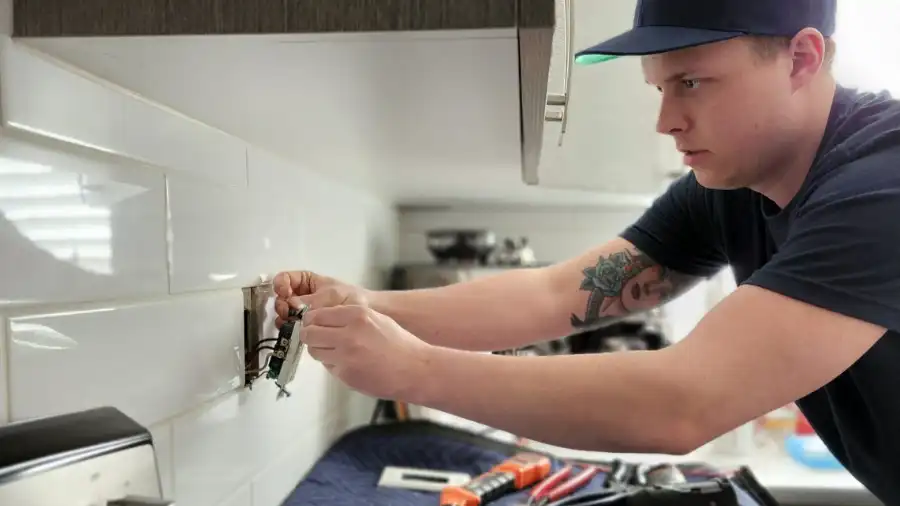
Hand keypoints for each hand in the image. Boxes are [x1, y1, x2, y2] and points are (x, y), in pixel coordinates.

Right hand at [272, 270, 367, 327]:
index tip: (283, 292)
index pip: (285, 279)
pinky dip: (289, 328)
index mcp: (306, 282)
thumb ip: (312, 300)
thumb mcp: (331, 295)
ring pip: (284, 313)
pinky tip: (293, 331)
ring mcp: (302, 311)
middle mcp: (301, 296)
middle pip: (281, 298)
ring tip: (290, 323)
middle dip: (281, 304)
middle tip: (288, 312)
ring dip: (283, 318)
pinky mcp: (305, 326)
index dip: (280, 284)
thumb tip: (292, 305)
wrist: (365, 314)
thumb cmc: (350, 298)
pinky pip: (292, 325)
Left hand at [301, 304, 432, 400]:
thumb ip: (350, 317)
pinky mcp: (346, 374)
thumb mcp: (376, 319)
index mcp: (357, 315)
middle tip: (318, 339)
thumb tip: (324, 319)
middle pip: (310, 333)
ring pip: (315, 351)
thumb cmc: (399, 345)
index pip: (317, 314)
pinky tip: (351, 365)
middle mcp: (348, 333)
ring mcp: (345, 355)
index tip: (313, 324)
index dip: (312, 321)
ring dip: (322, 351)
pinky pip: (329, 367)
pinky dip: (335, 366)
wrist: (415, 370)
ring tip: (338, 353)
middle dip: (311, 336)